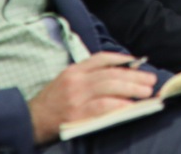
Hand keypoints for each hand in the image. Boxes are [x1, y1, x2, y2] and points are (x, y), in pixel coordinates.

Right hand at [27, 52, 157, 143]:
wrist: (30, 122)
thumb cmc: (52, 103)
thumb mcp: (66, 82)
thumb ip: (88, 77)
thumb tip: (120, 75)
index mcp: (74, 70)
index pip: (101, 58)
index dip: (122, 60)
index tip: (138, 63)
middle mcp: (75, 80)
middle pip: (110, 73)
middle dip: (134, 76)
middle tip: (150, 80)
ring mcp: (76, 97)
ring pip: (109, 87)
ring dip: (131, 89)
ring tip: (146, 92)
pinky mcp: (77, 115)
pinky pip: (102, 107)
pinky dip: (118, 105)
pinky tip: (130, 107)